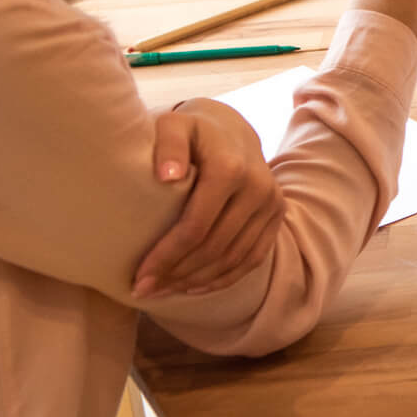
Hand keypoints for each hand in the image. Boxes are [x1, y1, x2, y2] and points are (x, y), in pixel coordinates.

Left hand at [134, 102, 284, 297]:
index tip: (140, 278)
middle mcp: (258, 187)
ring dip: (197, 280)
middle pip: (215, 247)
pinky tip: (195, 287)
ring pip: (234, 258)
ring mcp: (272, 203)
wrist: (231, 129)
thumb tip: (167, 177)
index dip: (166, 257)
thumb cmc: (191, 131)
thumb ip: (168, 144)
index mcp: (231, 168)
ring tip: (165, 290)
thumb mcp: (173, 125)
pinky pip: (253, 258)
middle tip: (146, 290)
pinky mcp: (277, 216)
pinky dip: (224, 278)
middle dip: (177, 274)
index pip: (196, 226)